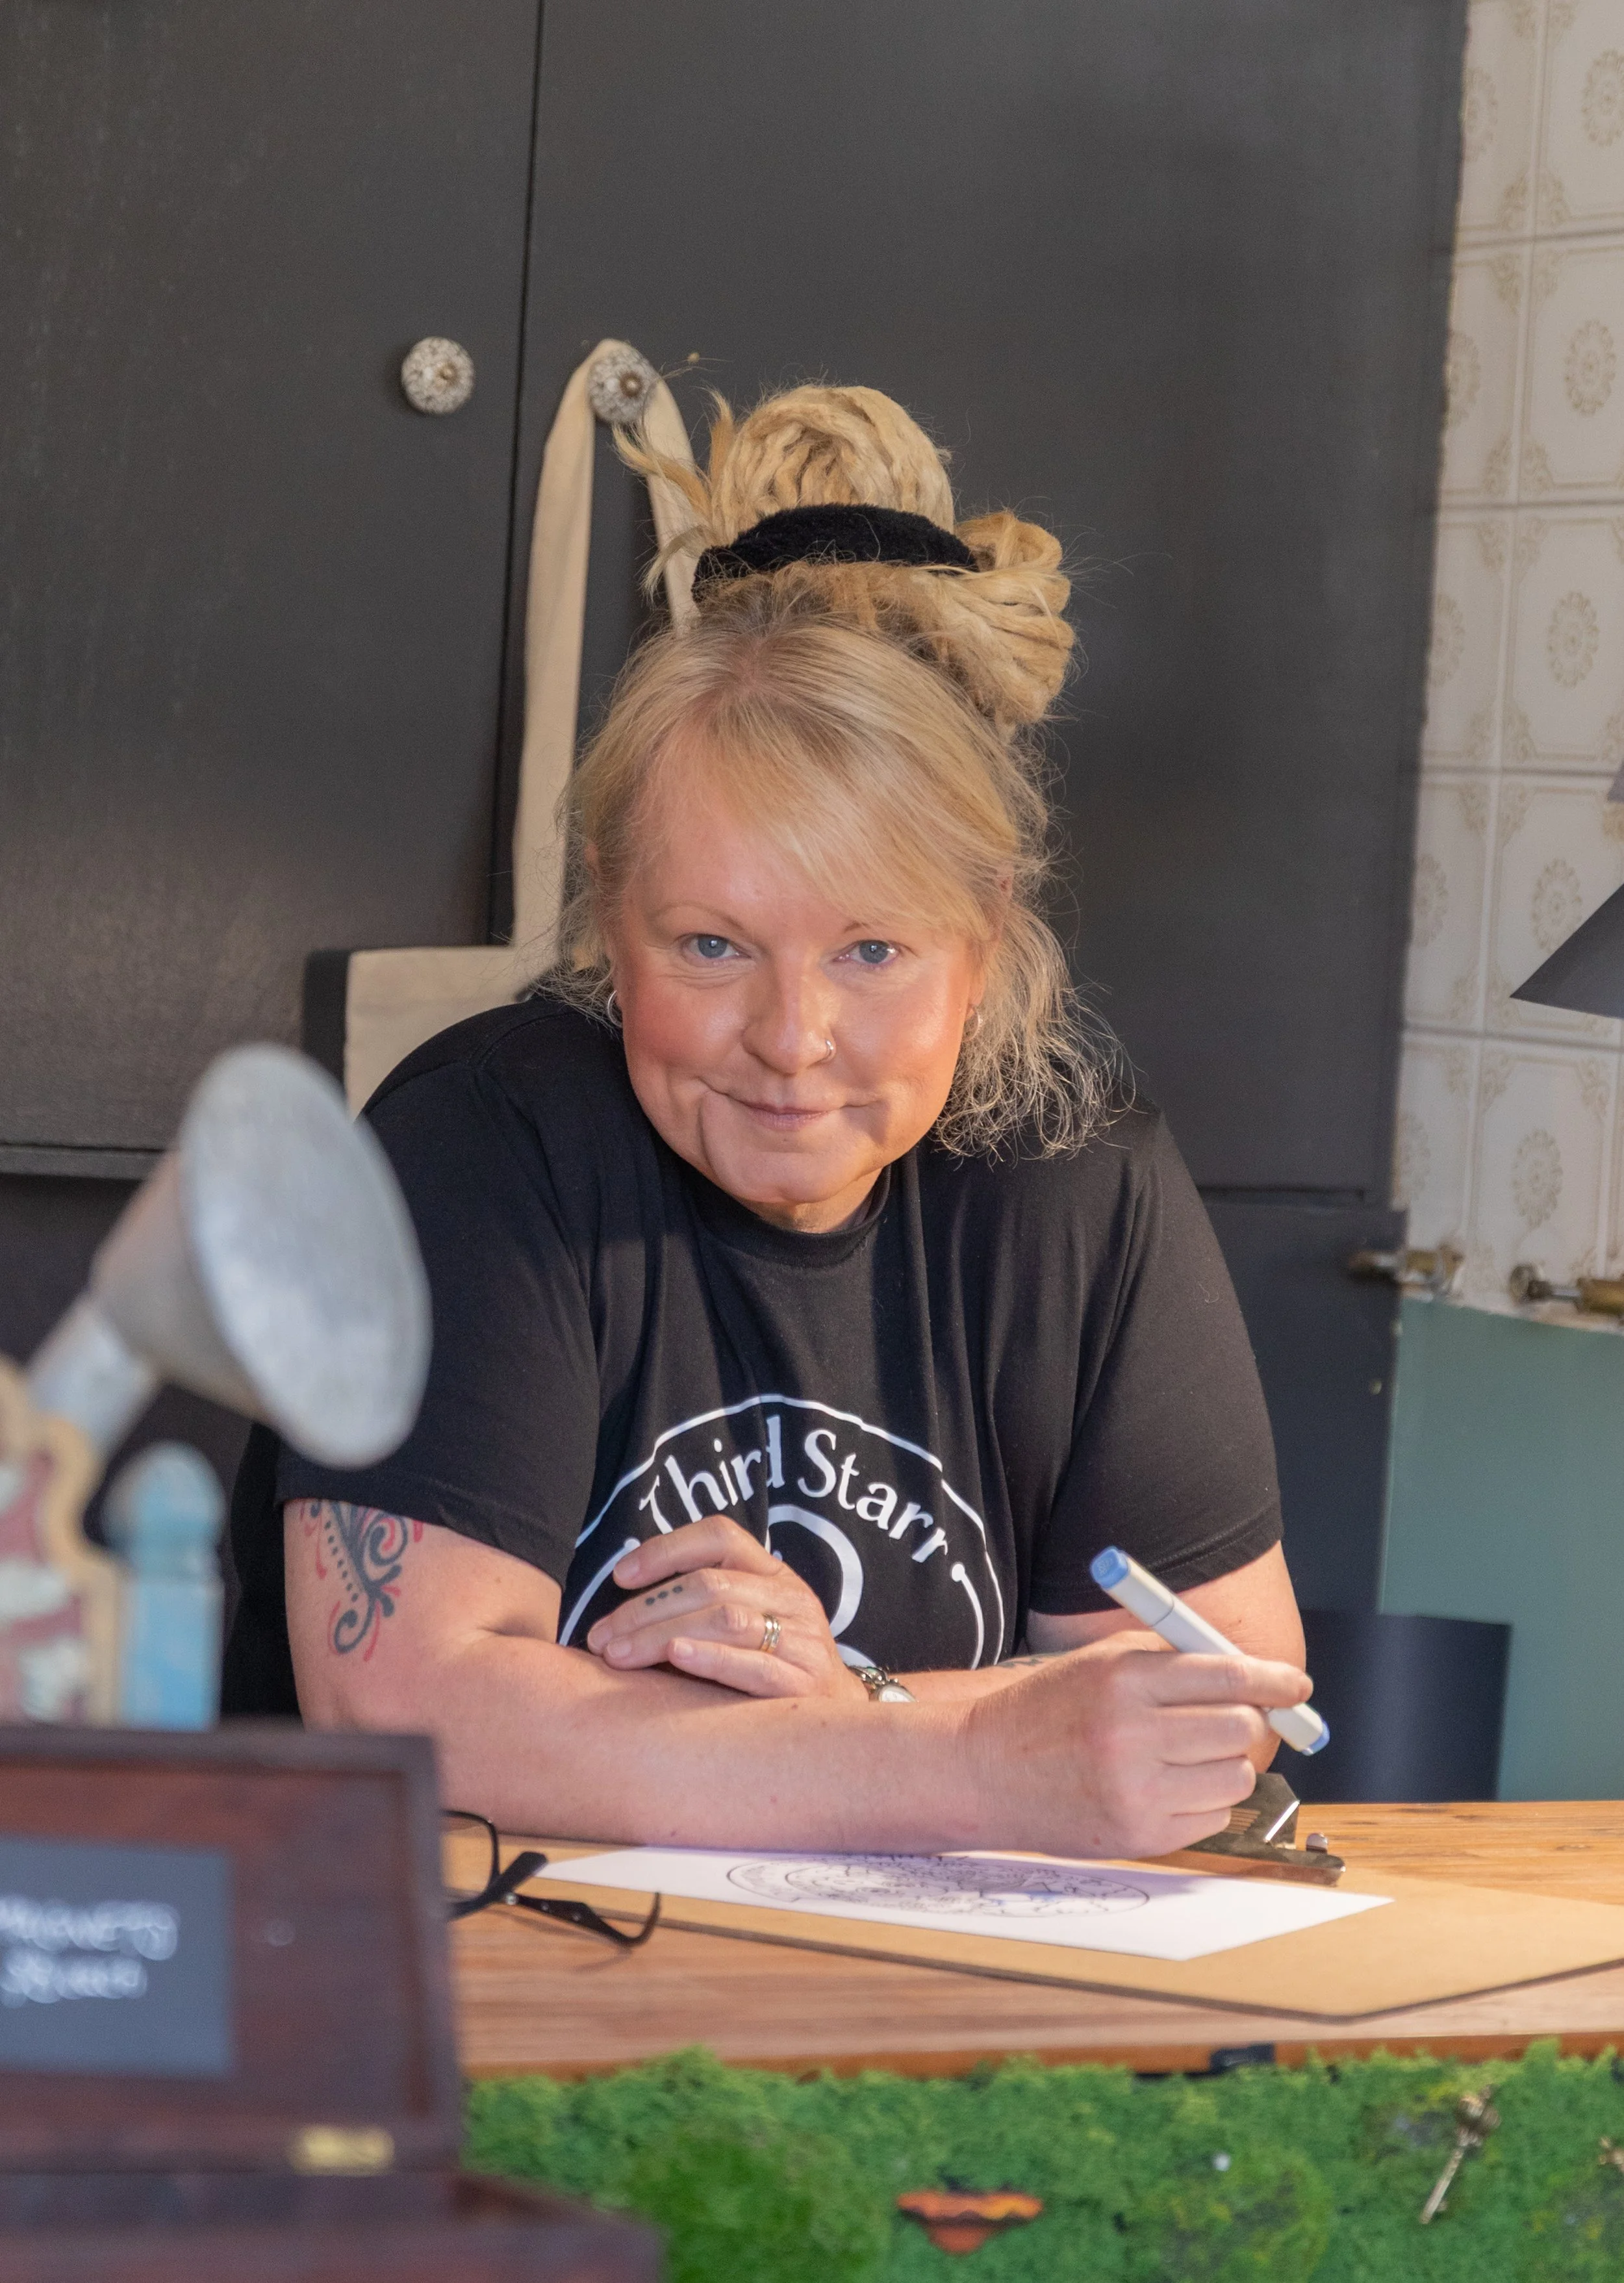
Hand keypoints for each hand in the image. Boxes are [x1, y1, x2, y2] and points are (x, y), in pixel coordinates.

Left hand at [584, 1516, 865, 1701]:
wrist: (840, 1719)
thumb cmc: (773, 1665)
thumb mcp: (750, 1619)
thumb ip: (702, 1603)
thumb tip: (621, 1606)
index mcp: (772, 1572)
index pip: (720, 1536)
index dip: (667, 1548)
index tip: (620, 1575)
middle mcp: (790, 1596)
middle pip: (710, 1584)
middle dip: (646, 1608)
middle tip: (600, 1636)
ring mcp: (801, 1638)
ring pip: (726, 1620)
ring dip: (661, 1635)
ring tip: (618, 1655)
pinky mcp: (803, 1682)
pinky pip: (755, 1665)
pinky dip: (711, 1658)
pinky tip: (674, 1656)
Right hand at [965, 1633, 1313, 1859]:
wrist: (986, 1769)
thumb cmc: (1052, 1708)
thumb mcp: (1103, 1662)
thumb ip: (1175, 1659)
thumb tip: (1255, 1673)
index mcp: (1125, 1678)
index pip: (1229, 1675)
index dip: (1275, 1679)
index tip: (1296, 1685)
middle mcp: (1131, 1733)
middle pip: (1241, 1727)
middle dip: (1248, 1721)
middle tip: (1232, 1719)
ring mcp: (1135, 1790)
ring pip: (1236, 1777)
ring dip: (1226, 1764)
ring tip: (1186, 1756)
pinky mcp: (1139, 1835)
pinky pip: (1214, 1819)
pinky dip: (1205, 1802)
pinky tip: (1168, 1787)